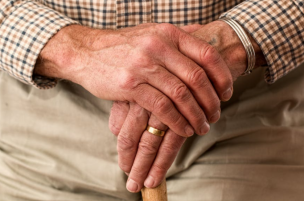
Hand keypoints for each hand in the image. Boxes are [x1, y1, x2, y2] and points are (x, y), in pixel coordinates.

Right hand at [109, 21, 266, 192]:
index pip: (207, 54)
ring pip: (181, 94)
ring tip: (202, 127)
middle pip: (197, 77)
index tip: (227, 93)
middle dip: (211, 101)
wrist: (86, 52)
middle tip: (215, 115)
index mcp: (168, 33)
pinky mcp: (130, 85)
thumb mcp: (151, 32)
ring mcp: (143, 65)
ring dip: (196, 115)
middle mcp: (158, 46)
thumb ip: (177, 34)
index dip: (223, 76)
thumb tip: (203, 33)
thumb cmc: (123, 46)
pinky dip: (177, 121)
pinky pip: (161, 106)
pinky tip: (183, 129)